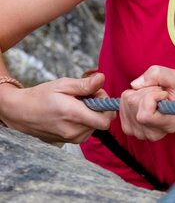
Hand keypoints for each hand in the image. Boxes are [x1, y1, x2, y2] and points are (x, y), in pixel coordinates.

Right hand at [0, 73, 114, 142]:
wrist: (21, 112)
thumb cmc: (41, 96)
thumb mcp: (63, 85)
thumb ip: (85, 84)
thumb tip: (102, 78)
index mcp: (73, 115)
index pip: (106, 120)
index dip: (106, 106)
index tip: (97, 96)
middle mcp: (74, 131)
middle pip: (101, 122)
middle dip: (98, 108)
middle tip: (84, 97)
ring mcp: (71, 139)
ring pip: (94, 127)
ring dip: (91, 115)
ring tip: (75, 105)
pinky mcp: (68, 142)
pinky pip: (85, 131)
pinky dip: (83, 122)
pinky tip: (71, 114)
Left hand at [120, 65, 174, 140]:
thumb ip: (159, 75)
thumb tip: (134, 85)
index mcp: (169, 125)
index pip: (145, 115)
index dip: (152, 97)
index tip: (164, 94)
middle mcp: (153, 134)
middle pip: (134, 104)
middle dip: (146, 91)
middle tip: (161, 93)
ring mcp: (139, 133)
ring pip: (127, 103)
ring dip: (139, 94)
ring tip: (155, 97)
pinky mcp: (129, 129)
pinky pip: (122, 105)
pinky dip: (132, 97)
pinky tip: (145, 101)